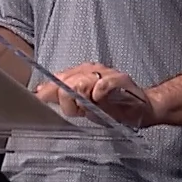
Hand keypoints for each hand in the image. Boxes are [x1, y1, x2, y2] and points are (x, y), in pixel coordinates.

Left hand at [33, 62, 156, 127]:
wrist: (142, 107)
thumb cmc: (113, 107)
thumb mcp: (85, 106)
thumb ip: (64, 98)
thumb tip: (39, 93)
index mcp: (80, 74)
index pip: (57, 79)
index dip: (48, 91)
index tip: (39, 100)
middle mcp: (91, 71)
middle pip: (67, 82)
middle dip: (67, 101)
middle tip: (78, 111)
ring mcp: (106, 73)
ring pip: (82, 82)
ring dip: (82, 99)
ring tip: (91, 106)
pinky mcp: (121, 79)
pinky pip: (104, 83)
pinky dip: (99, 91)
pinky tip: (100, 99)